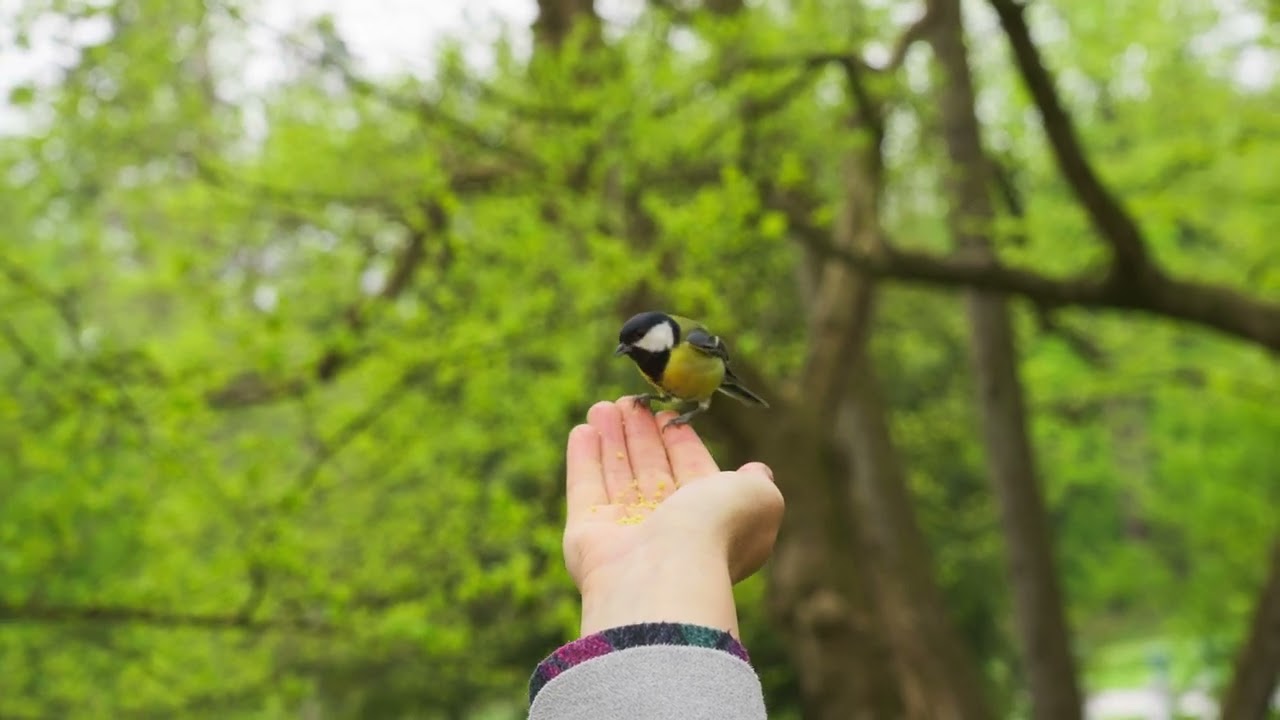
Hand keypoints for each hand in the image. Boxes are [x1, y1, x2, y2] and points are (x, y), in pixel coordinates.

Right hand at [562, 398, 784, 636]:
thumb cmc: (716, 530)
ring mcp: (625, 534)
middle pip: (651, 471)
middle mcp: (668, 530)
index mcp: (710, 521)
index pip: (692, 472)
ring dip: (612, 438)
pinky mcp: (587, 534)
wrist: (666, 572)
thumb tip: (758, 471)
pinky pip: (585, 489)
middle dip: (642, 434)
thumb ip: (758, 483)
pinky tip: (583, 429)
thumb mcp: (759, 498)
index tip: (668, 413)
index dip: (681, 442)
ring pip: (618, 475)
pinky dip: (584, 459)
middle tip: (631, 401)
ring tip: (605, 405)